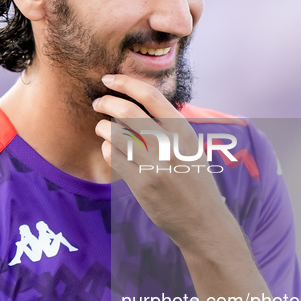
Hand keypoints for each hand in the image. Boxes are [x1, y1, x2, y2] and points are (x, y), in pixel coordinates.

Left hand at [92, 74, 230, 251]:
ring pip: (116, 134)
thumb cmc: (195, 182)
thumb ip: (171, 128)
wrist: (203, 221)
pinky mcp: (141, 184)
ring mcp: (155, 165)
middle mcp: (170, 146)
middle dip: (107, 102)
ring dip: (103, 127)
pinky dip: (107, 148)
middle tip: (98, 102)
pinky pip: (114, 157)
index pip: (151, 96)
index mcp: (184, 132)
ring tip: (101, 128)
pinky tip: (110, 149)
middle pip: (128, 112)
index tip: (110, 79)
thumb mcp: (192, 149)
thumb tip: (140, 106)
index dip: (126, 83)